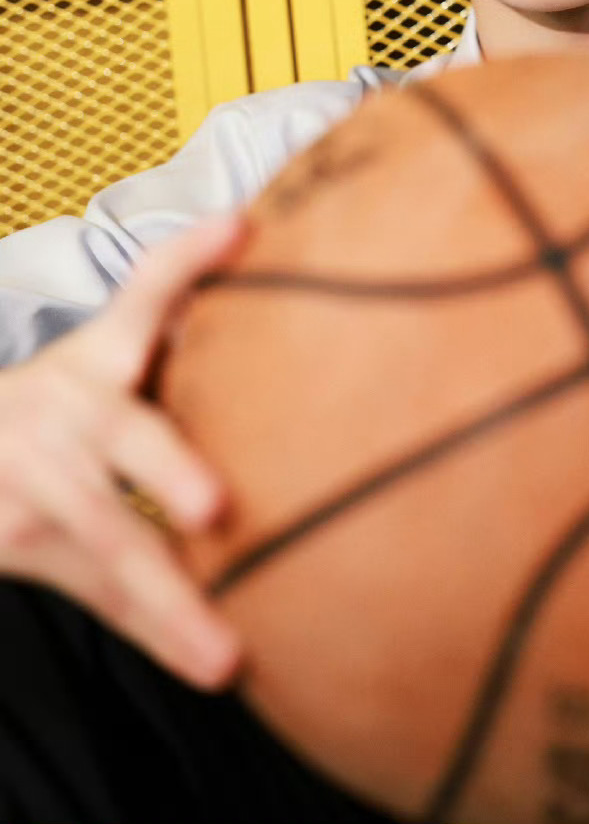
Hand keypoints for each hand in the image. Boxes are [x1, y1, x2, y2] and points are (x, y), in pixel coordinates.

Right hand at [0, 212, 246, 684]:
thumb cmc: (69, 401)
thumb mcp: (106, 350)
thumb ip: (172, 313)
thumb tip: (257, 241)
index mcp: (100, 355)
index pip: (145, 290)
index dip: (188, 258)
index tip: (237, 227)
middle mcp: (69, 411)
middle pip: (124, 438)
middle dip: (168, 470)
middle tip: (216, 506)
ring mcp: (42, 484)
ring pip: (111, 544)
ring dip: (172, 604)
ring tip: (227, 656)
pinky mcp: (27, 545)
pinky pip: (103, 595)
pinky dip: (155, 635)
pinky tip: (209, 665)